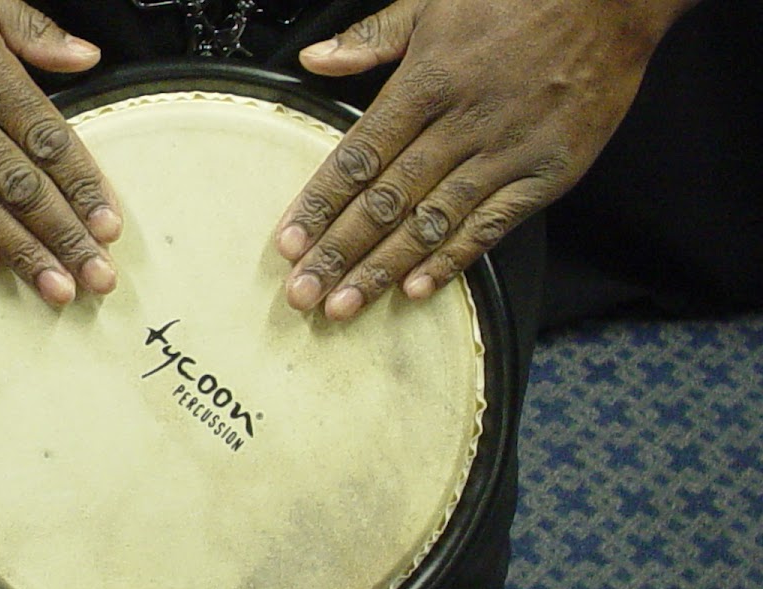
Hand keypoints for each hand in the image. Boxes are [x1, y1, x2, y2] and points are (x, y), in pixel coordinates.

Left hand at [275, 0, 694, 319]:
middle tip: (303, 295)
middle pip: (385, 202)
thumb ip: (372, 37)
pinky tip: (419, 289)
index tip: (289, 243)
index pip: (357, 158)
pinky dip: (453, 259)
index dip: (318, 205)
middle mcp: (459, 126)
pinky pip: (491, 226)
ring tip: (345, 306)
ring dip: (383, 269)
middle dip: (339, 253)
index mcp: (424, 83)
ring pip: (430, 223)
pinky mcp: (545, 174)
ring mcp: (504, 154)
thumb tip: (314, 60)